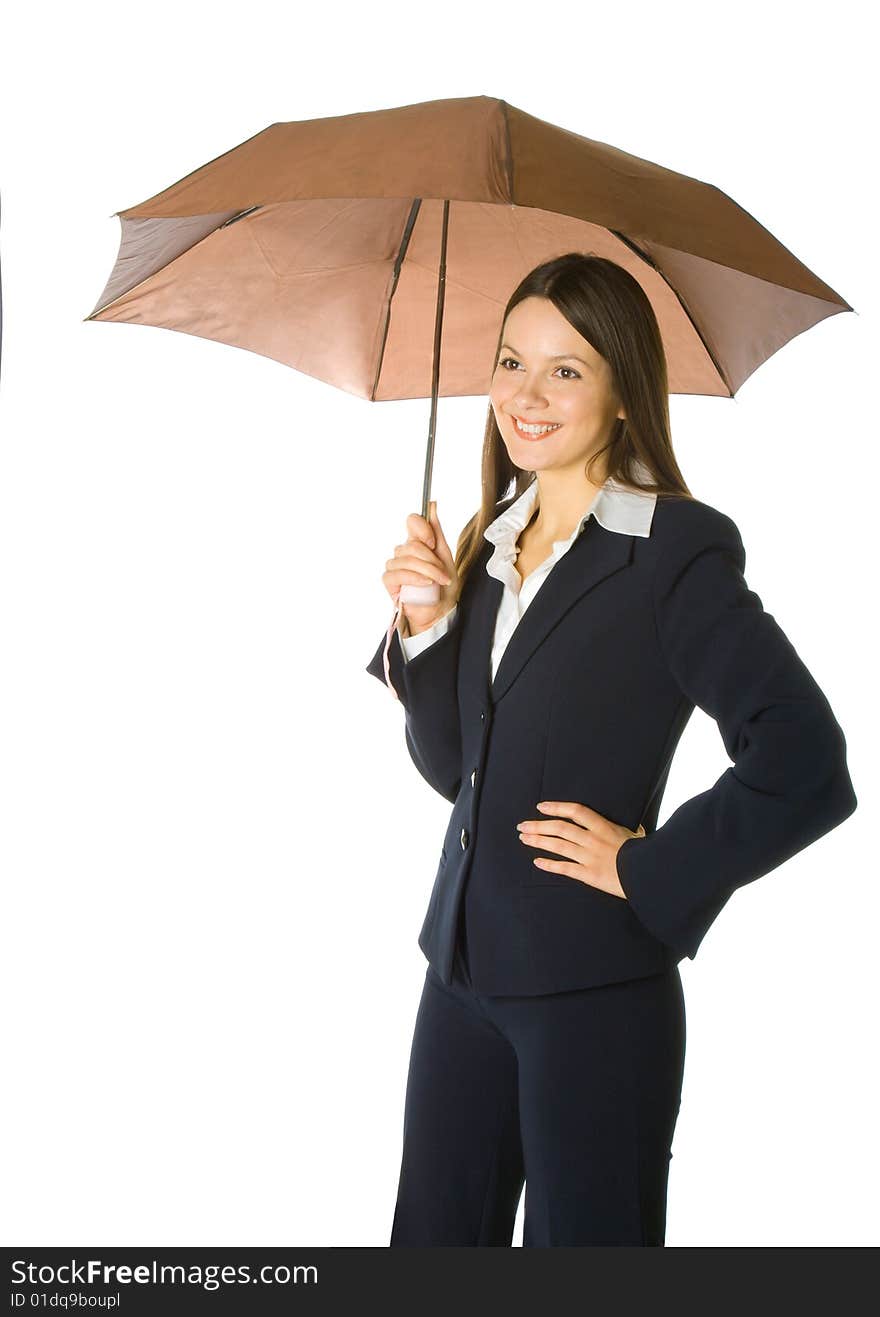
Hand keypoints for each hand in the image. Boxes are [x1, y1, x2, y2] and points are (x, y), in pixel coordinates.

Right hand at [382, 500, 460, 631]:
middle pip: (412, 544)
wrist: (440, 611)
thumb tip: (432, 504)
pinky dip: (414, 578)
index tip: (433, 543)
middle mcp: (403, 551)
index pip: (412, 521)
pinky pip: (398, 574)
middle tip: (443, 574)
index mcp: (417, 542)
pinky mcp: (389, 581)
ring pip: (407, 559)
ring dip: (427, 572)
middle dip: (431, 561)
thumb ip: (437, 531)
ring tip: (438, 583)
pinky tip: (426, 585)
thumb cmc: (443, 585)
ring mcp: (395, 566)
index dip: (422, 529)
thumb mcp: (445, 555)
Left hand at [516, 801, 645, 897]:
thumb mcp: (638, 835)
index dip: (557, 807)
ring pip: (558, 846)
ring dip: (538, 841)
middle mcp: (593, 840)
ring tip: (524, 839)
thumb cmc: (645, 854)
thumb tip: (636, 828)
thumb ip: (631, 829)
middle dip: (538, 826)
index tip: (541, 806)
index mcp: (604, 827)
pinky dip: (549, 865)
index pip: (576, 811)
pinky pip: (564, 868)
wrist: (647, 875)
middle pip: (560, 829)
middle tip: (522, 825)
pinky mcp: (589, 875)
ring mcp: (589, 857)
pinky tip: (537, 862)